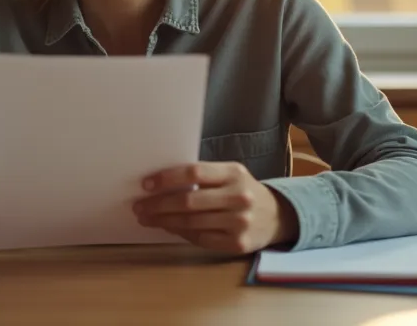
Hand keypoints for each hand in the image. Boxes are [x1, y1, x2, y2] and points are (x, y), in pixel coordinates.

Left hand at [133, 162, 298, 253]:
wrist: (277, 216)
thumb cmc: (243, 191)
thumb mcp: (230, 175)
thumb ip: (203, 176)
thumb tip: (160, 184)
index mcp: (234, 173)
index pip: (194, 173)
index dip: (167, 178)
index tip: (146, 184)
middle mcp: (239, 197)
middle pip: (188, 201)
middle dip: (158, 204)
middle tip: (138, 206)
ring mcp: (239, 222)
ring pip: (191, 222)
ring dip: (163, 220)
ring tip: (147, 218)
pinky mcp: (237, 243)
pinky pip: (199, 238)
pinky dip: (179, 233)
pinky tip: (168, 227)